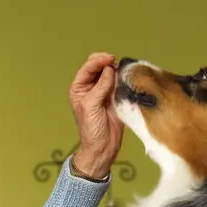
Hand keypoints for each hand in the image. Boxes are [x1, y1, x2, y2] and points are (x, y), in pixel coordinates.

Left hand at [69, 52, 123, 179]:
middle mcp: (91, 87)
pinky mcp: (116, 96)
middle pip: (99, 66)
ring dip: (116, 69)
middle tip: (116, 62)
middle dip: (107, 62)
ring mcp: (104, 90)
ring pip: (110, 72)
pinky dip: (123, 78)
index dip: (98, 61)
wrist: (103, 146)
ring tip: (123, 69)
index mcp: (79, 88)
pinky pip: (120, 82)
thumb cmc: (91, 129)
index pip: (88, 68)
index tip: (109, 59)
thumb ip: (100, 87)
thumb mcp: (91, 106)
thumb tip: (110, 69)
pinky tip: (127, 76)